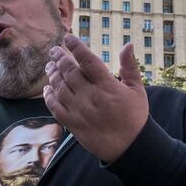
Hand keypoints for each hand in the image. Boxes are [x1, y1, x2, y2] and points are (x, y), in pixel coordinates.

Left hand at [43, 34, 148, 162]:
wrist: (130, 148)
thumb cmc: (135, 117)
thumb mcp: (137, 90)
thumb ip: (130, 66)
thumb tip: (128, 44)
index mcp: (107, 86)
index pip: (88, 61)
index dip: (76, 47)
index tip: (68, 37)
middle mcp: (91, 97)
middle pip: (69, 72)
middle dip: (60, 58)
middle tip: (54, 50)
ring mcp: (80, 111)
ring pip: (60, 87)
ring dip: (53, 74)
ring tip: (50, 65)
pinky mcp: (72, 124)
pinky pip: (55, 107)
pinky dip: (49, 96)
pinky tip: (47, 88)